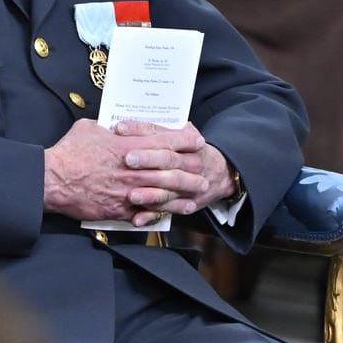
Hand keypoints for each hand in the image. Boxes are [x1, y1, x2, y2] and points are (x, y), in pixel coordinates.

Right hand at [44, 119, 210, 226]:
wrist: (53, 180)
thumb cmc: (68, 153)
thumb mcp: (89, 128)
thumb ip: (108, 127)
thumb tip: (116, 126)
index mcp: (129, 146)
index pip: (167, 141)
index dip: (185, 140)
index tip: (197, 140)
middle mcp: (135, 169)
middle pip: (174, 170)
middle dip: (193, 170)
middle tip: (204, 172)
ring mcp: (130, 191)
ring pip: (166, 193)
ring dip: (184, 194)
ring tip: (196, 195)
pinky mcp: (121, 209)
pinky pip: (148, 212)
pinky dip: (163, 212)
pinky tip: (173, 212)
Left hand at [113, 120, 235, 216]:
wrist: (222, 174)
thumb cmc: (192, 151)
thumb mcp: (184, 135)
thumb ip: (158, 130)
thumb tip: (122, 124)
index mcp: (188, 143)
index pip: (163, 134)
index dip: (141, 130)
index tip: (120, 128)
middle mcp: (191, 163)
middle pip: (169, 159)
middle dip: (148, 159)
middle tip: (128, 159)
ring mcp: (190, 185)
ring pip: (171, 188)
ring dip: (151, 193)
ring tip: (132, 195)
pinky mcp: (187, 204)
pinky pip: (169, 211)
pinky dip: (152, 215)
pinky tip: (138, 217)